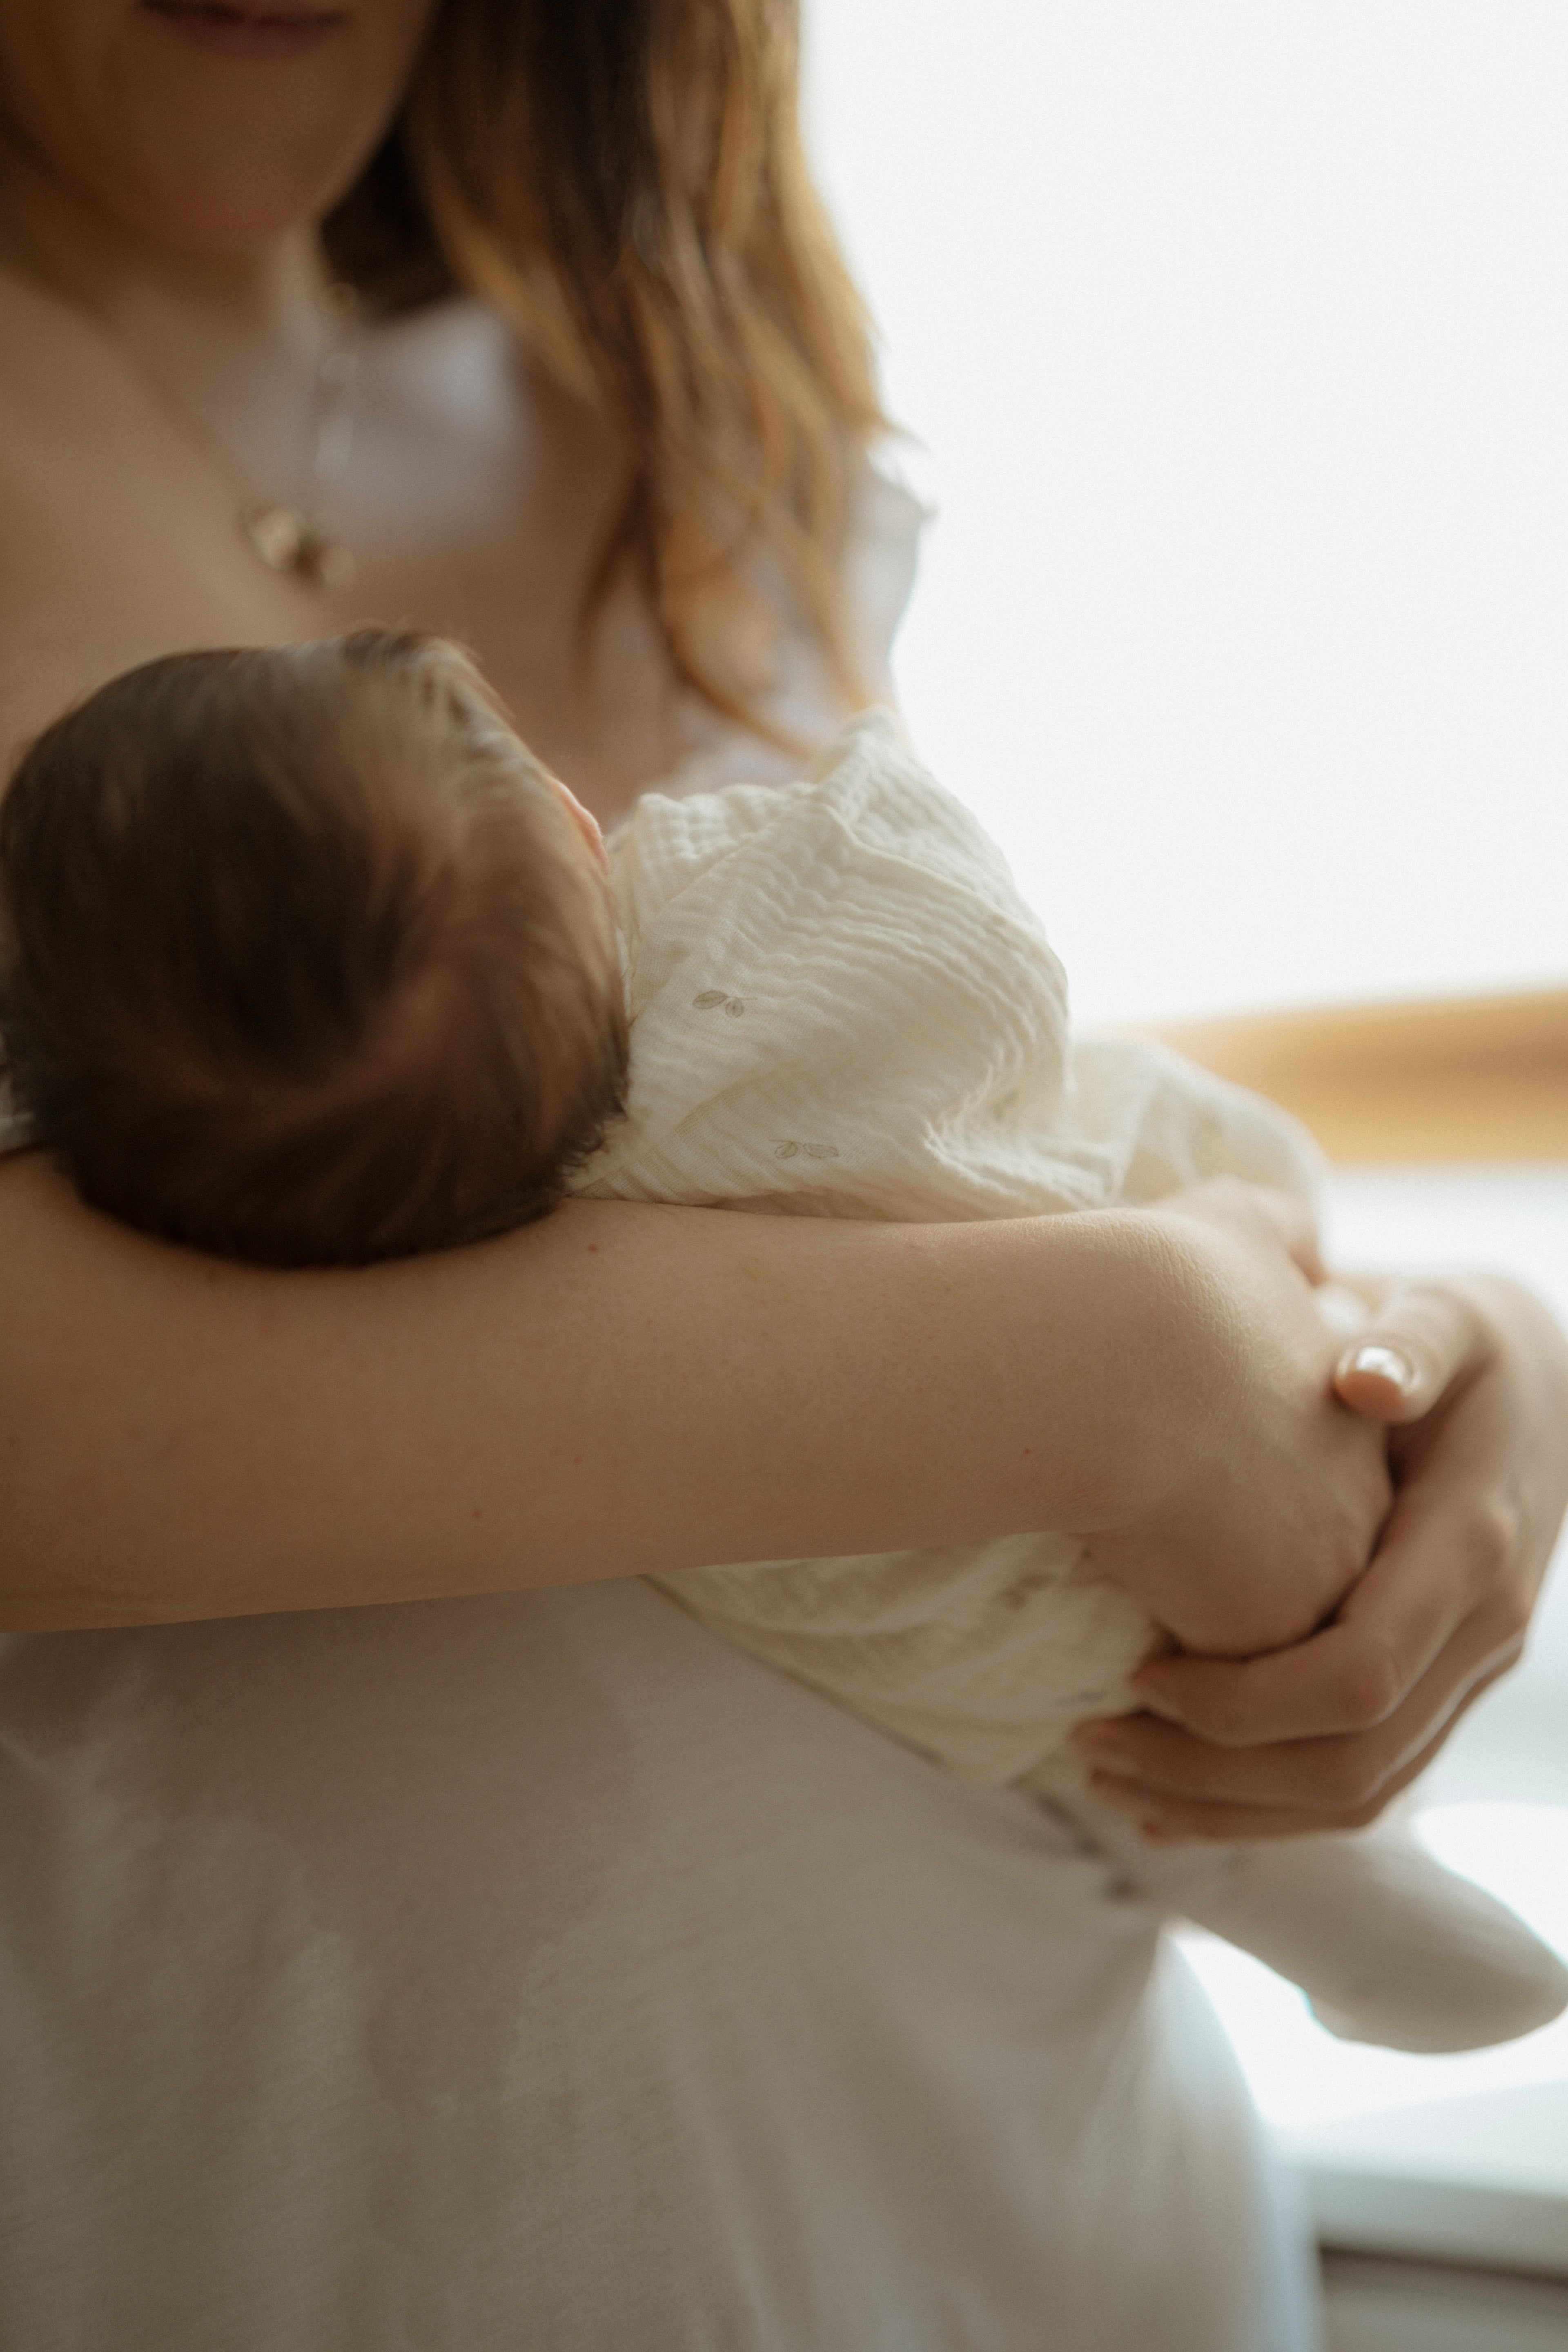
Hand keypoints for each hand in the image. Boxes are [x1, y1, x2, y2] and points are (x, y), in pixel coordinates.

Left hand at [1076, 1273, 1567, 1837]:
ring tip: (1108, 1780)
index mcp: (1469, 1549)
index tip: (1136, 1671)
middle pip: (1347, 1761)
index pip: (1356, 1674)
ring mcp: (1469, 1673)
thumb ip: (1411, 1341)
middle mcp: (1481, 1632)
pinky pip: (1363, 1786)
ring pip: (1354, 1795)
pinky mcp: (1444, 1690)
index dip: (1243, 1695)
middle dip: (1211, 1770)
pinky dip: (1264, 1808)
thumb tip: (1365, 1377)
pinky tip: (1172, 1802)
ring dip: (1226, 1806)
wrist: (1548, 1386)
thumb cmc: (1467, 1343)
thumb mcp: (1446, 1317)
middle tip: (1090, 1740)